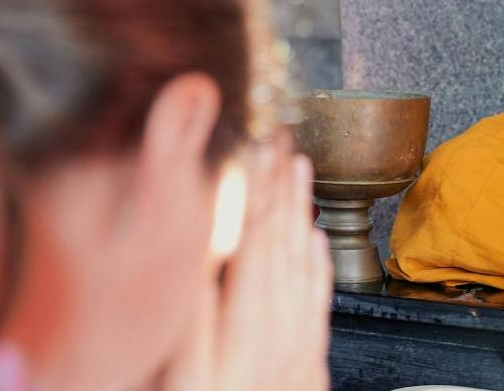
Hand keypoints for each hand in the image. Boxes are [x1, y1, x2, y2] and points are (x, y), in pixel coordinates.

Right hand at [159, 136, 331, 390]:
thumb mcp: (186, 377)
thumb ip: (193, 314)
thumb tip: (197, 250)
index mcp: (247, 323)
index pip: (254, 235)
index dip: (256, 184)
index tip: (256, 142)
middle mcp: (280, 329)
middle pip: (281, 239)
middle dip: (279, 182)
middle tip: (279, 138)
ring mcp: (299, 346)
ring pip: (303, 263)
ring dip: (300, 211)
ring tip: (299, 169)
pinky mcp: (308, 366)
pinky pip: (317, 301)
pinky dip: (317, 263)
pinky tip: (316, 241)